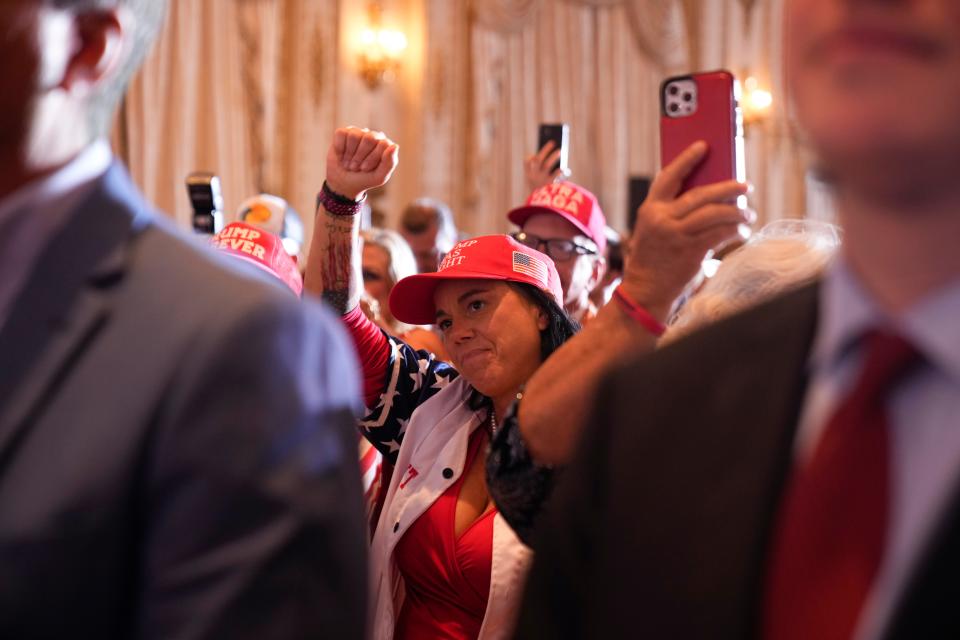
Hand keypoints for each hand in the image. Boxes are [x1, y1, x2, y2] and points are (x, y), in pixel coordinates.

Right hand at [326, 127, 398, 199]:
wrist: (343, 184)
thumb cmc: (364, 179)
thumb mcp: (379, 176)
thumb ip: (390, 163)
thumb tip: (395, 146)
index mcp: (384, 145)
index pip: (383, 144)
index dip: (372, 159)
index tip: (365, 169)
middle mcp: (372, 136)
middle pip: (369, 138)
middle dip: (360, 157)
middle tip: (356, 167)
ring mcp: (357, 133)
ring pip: (354, 136)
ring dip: (349, 155)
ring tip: (349, 163)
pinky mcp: (342, 133)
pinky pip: (341, 135)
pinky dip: (340, 149)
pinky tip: (341, 156)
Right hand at [524, 141, 568, 191]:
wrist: (543, 208)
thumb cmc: (543, 193)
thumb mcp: (539, 183)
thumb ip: (544, 171)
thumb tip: (555, 155)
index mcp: (529, 175)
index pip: (527, 162)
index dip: (530, 156)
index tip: (536, 154)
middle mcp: (534, 176)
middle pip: (538, 159)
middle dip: (545, 149)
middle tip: (553, 142)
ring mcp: (541, 180)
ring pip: (546, 165)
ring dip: (553, 157)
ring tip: (560, 151)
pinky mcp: (549, 185)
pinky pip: (555, 175)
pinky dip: (559, 171)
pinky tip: (564, 168)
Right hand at [621, 141, 752, 319]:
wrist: (645, 292)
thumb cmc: (654, 260)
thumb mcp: (654, 231)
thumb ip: (674, 212)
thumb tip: (713, 196)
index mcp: (650, 210)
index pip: (668, 177)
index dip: (686, 160)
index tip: (703, 146)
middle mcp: (661, 219)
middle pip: (700, 194)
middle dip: (727, 188)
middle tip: (745, 185)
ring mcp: (676, 235)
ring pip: (714, 213)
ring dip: (737, 211)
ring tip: (748, 212)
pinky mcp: (690, 252)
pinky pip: (720, 233)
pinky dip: (735, 230)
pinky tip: (742, 231)